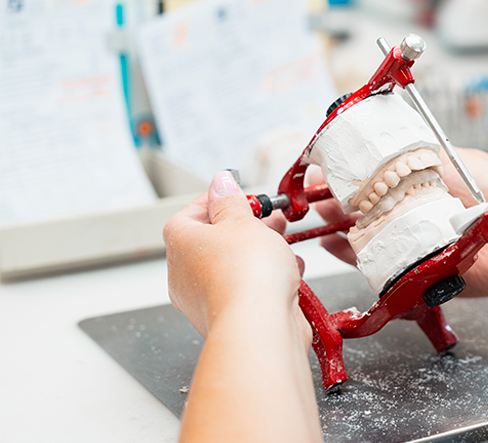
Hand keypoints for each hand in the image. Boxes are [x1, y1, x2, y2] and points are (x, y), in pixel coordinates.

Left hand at [163, 171, 308, 340]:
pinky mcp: (232, 316)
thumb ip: (231, 200)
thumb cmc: (245, 274)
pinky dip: (267, 279)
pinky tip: (289, 272)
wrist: (260, 325)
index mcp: (180, 243)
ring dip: (260, 252)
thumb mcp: (242, 220)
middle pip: (214, 240)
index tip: (238, 194)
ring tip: (283, 243)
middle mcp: (185, 274)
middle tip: (269, 218)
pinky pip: (248, 290)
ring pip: (233, 266)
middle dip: (246, 226)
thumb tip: (220, 182)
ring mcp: (207, 298)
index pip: (190, 213)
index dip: (216, 201)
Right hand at [312, 149, 487, 297]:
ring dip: (340, 225)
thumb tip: (375, 141)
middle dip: (337, 199)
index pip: (376, 174)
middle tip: (316, 195)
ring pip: (367, 233)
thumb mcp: (448, 157)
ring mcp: (414, 239)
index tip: (327, 167)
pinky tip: (335, 245)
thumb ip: (411, 150)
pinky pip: (378, 263)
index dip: (350, 171)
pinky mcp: (415, 267)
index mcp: (422, 181)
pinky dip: (352, 256)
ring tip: (322, 218)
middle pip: (366, 205)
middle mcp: (415, 210)